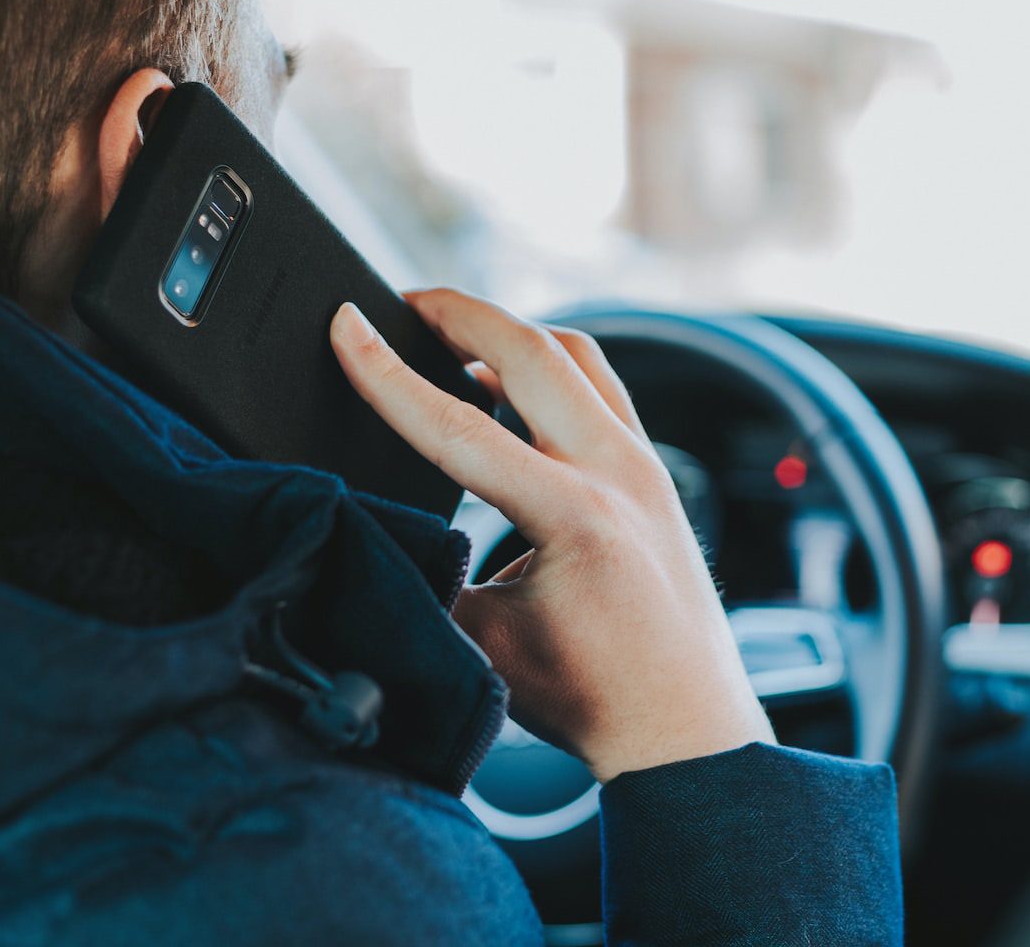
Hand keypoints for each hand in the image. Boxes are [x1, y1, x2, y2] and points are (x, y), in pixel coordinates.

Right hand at [330, 290, 774, 781]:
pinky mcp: (657, 473)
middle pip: (533, 349)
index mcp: (573, 515)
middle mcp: (621, 473)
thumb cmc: (593, 697)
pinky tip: (511, 384)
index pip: (458, 423)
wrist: (686, 729)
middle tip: (401, 301)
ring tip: (451, 334)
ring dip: (511, 334)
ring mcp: (648, 466)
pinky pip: (603, 387)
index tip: (344, 325)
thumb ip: (425, 573)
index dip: (387, 373)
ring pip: (578, 356)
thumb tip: (371, 522)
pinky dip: (551, 367)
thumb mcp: (483, 641)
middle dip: (459, 313)